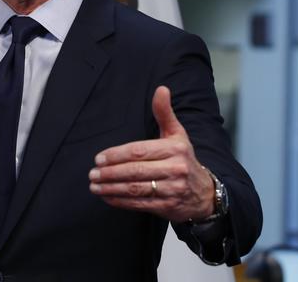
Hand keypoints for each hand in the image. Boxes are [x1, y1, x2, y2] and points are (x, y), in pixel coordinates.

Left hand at [88, 86, 214, 222]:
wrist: (204, 193)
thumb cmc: (184, 159)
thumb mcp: (176, 134)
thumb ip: (164, 113)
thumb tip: (161, 89)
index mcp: (174, 149)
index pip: (139, 151)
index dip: (117, 155)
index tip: (99, 158)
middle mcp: (175, 169)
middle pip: (135, 171)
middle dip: (111, 173)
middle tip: (93, 173)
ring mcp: (172, 189)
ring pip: (136, 189)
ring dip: (111, 188)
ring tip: (94, 186)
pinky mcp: (168, 207)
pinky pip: (140, 204)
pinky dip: (120, 201)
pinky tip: (107, 197)